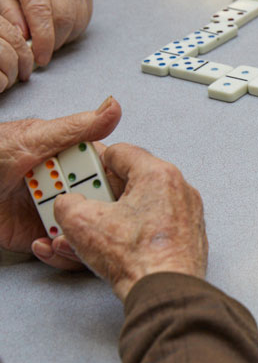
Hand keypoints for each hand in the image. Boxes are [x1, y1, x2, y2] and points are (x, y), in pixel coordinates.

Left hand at [0, 97, 120, 269]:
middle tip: (85, 219)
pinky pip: (69, 253)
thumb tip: (113, 107)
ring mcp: (61, 212)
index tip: (114, 192)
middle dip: (102, 219)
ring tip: (60, 238)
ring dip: (81, 241)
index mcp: (75, 159)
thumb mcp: (33, 140)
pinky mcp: (46, 236)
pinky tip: (43, 244)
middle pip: (108, 207)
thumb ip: (76, 128)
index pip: (112, 171)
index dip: (119, 184)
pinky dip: (61, 255)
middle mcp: (73, 186)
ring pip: (94, 234)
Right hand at [53, 143, 207, 300]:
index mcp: (159, 175)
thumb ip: (68, 202)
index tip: (77, 171)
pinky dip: (128, 237)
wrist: (165, 292)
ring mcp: (186, 217)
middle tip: (79, 206)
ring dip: (108, 222)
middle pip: (129, 184)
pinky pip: (151, 230)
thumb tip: (69, 203)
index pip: (120, 153)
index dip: (92, 161)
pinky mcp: (186, 240)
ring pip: (138, 212)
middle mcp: (179, 191)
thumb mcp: (81, 222)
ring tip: (83, 237)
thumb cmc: (136, 257)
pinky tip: (104, 251)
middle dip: (98, 197)